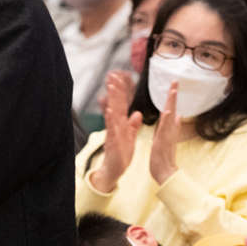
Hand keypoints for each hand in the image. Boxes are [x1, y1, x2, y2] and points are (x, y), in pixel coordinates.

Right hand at [90, 70, 142, 192]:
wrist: (114, 170)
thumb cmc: (121, 154)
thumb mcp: (130, 137)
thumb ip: (133, 125)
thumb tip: (137, 113)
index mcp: (121, 124)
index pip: (122, 104)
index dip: (122, 91)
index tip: (120, 77)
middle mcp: (116, 126)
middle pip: (116, 104)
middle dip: (114, 90)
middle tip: (111, 75)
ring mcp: (113, 132)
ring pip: (112, 113)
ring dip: (111, 100)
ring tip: (110, 87)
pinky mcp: (113, 141)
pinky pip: (111, 128)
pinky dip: (110, 119)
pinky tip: (109, 110)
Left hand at [149, 81, 180, 184]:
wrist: (165, 173)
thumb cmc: (164, 157)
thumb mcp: (167, 139)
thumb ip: (172, 127)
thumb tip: (177, 115)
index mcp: (167, 128)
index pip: (169, 109)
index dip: (171, 96)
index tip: (173, 83)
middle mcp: (169, 130)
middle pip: (171, 109)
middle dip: (172, 95)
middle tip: (175, 81)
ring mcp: (167, 136)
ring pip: (169, 118)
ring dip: (171, 104)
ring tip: (173, 92)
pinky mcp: (163, 143)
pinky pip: (165, 131)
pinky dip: (167, 122)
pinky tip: (168, 113)